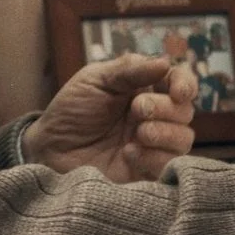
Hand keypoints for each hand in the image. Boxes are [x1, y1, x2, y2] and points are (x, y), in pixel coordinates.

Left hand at [18, 55, 197, 182]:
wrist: (48, 149)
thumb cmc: (70, 110)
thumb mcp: (95, 80)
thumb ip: (129, 70)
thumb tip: (165, 62)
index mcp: (145, 89)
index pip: (180, 82)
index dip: (186, 84)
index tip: (178, 91)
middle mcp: (154, 117)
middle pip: (184, 111)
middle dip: (165, 108)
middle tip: (138, 109)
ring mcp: (152, 145)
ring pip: (184, 139)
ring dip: (164, 133)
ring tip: (137, 134)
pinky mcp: (147, 171)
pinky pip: (170, 165)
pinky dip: (154, 158)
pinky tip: (129, 154)